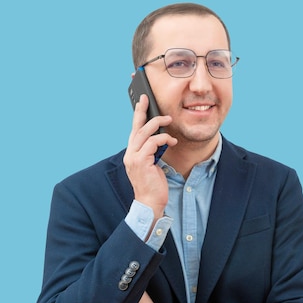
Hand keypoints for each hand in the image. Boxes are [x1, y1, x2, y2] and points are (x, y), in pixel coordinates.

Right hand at [123, 94, 176, 217]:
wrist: (150, 203)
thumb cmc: (153, 185)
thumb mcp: (152, 164)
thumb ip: (152, 152)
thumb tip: (160, 139)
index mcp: (132, 153)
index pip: (134, 130)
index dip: (137, 115)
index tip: (141, 102)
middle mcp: (130, 154)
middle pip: (136, 127)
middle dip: (142, 111)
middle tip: (148, 99)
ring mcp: (134, 157)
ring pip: (144, 132)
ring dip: (157, 123)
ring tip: (168, 120)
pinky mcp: (141, 161)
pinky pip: (153, 143)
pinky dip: (164, 139)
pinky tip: (172, 141)